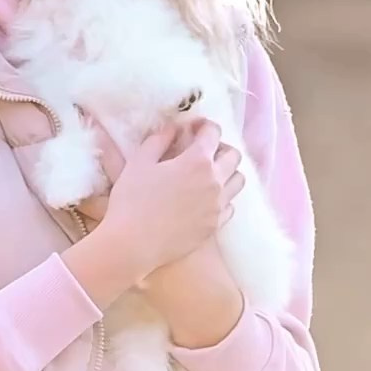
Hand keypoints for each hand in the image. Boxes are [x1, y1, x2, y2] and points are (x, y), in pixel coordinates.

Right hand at [65, 117, 234, 306]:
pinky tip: (205, 200)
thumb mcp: (139, 162)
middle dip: (220, 147)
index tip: (193, 128)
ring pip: (238, 181)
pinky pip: (230, 206)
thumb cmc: (132, 201)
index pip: (213, 132)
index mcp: (198, 161)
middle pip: (234, 155)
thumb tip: (173, 127)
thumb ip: (159, 139)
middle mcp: (215, 181)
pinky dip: (223, 198)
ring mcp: (218, 206)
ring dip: (227, 172)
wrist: (133, 244)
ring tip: (208, 175)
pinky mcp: (215, 226)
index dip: (204, 125)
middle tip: (202, 151)